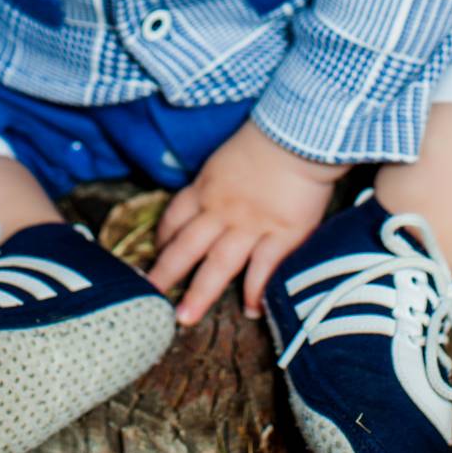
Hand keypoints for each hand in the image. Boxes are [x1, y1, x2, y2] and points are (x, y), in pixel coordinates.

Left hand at [146, 120, 348, 326]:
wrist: (302, 133)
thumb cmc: (268, 138)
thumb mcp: (227, 157)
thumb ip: (217, 181)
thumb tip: (212, 200)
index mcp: (206, 187)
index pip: (175, 218)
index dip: (163, 240)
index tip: (155, 256)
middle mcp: (221, 210)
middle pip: (186, 247)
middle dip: (165, 274)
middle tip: (149, 298)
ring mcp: (251, 224)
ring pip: (218, 264)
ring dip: (200, 293)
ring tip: (185, 318)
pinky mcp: (283, 233)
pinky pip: (264, 268)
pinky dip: (256, 291)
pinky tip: (252, 310)